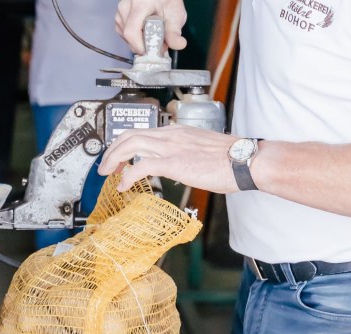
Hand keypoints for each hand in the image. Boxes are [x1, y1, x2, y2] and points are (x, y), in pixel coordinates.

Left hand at [98, 124, 240, 192]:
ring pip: (131, 145)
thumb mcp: (204, 151)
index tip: (120, 157)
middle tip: (105, 165)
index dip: (126, 144)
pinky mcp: (174, 162)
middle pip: (130, 135)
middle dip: (113, 150)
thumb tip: (182, 166)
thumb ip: (188, 154)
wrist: (245, 160)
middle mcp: (171, 135)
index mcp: (178, 131)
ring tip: (107, 173)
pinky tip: (124, 186)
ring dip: (114, 159)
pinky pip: (141, 166)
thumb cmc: (232, 159)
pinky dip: (128, 175)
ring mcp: (172, 147)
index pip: (144, 132)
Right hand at [116, 0, 187, 54]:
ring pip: (124, 35)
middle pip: (128, 35)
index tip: (152, 51)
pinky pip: (122, 32)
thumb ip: (175, 31)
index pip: (131, 32)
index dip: (140, 46)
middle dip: (142, 44)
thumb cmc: (167, 0)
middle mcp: (126, 6)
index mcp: (140, 4)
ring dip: (138, 41)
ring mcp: (120, 10)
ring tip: (152, 34)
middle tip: (158, 42)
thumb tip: (178, 44)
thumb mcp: (175, 14)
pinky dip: (133, 37)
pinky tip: (144, 32)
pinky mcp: (119, 15)